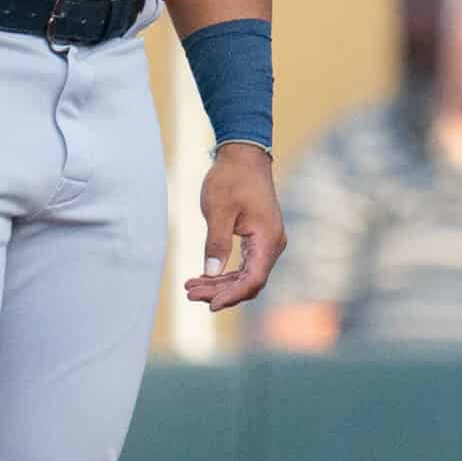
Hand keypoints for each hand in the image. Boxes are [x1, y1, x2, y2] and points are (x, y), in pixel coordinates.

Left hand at [186, 143, 283, 311]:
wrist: (243, 155)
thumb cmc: (232, 177)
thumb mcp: (219, 209)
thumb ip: (216, 242)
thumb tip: (211, 273)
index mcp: (267, 238)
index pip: (253, 279)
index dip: (232, 296)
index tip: (210, 305)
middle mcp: (272, 244)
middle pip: (248, 281)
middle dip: (220, 292)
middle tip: (189, 292)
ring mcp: (266, 242)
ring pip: (244, 275)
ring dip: (219, 284)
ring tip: (190, 287)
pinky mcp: (257, 239)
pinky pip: (243, 265)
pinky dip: (223, 273)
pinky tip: (203, 277)